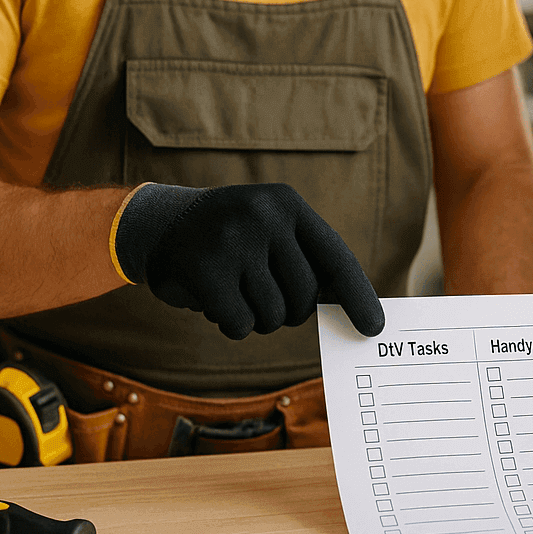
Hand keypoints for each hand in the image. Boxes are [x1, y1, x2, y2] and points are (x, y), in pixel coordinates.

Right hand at [113, 182, 383, 339]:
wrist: (159, 224)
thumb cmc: (232, 238)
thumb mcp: (273, 232)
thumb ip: (309, 264)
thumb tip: (349, 309)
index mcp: (289, 205)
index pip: (336, 258)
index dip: (357, 296)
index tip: (373, 328)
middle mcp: (265, 217)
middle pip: (304, 297)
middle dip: (288, 310)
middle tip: (263, 296)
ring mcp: (234, 241)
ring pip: (273, 315)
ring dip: (257, 317)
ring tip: (235, 291)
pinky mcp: (206, 270)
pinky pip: (241, 324)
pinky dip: (232, 324)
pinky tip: (216, 301)